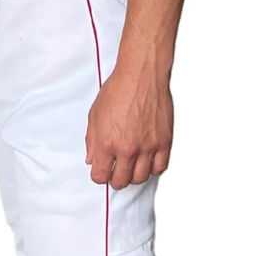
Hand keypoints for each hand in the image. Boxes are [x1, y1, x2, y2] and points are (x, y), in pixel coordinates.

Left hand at [85, 65, 172, 188]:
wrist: (141, 74)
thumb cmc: (119, 89)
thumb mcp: (95, 114)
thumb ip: (91, 140)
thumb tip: (92, 158)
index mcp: (106, 142)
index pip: (100, 176)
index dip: (99, 176)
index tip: (101, 171)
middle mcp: (127, 148)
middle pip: (120, 181)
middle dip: (115, 179)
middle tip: (116, 172)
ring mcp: (147, 146)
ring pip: (140, 178)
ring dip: (134, 175)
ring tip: (132, 166)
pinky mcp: (163, 141)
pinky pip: (159, 167)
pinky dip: (153, 168)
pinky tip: (148, 161)